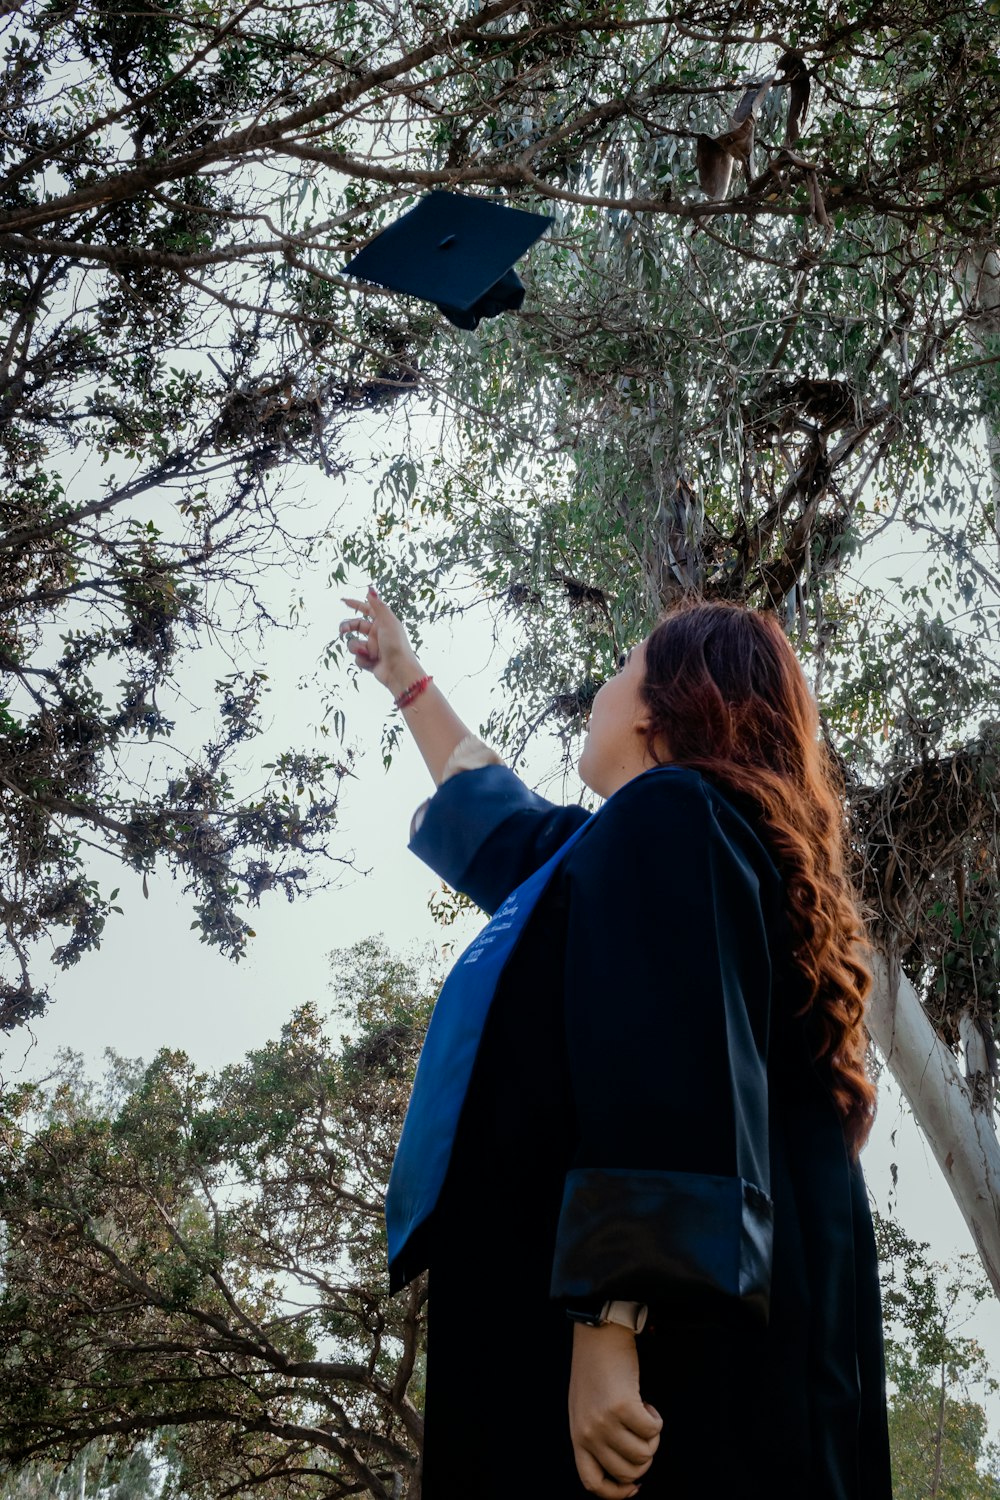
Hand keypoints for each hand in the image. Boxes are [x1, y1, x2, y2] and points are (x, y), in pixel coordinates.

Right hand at [338, 587, 424, 697]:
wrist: (398, 671)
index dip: (355, 604)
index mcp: (383, 622)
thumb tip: (370, 589)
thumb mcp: (387, 621)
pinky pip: (358, 657)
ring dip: (356, 647)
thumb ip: (378, 605)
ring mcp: (372, 647)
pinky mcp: (369, 660)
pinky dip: (362, 659)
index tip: (343, 601)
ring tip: (365, 652)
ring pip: (354, 643)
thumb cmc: (396, 644)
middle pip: (356, 626)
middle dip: (347, 627)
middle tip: (342, 630)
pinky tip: (371, 662)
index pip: (367, 609)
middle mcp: (377, 633)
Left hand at [568, 1323, 662, 1498]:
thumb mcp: (585, 1409)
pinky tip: (647, 1404)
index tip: (635, 1486)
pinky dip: (657, 1420)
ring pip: (643, 1454)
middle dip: (645, 1458)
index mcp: (577, 1437)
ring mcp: (604, 1422)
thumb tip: (628, 1471)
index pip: (593, 1483)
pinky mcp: (622, 1407)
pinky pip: (653, 1430)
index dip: (617, 1492)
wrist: (598, 1336)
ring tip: (644, 1414)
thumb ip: (596, 1437)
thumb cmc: (595, 1370)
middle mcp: (588, 1434)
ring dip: (652, 1437)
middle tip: (644, 1434)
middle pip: (628, 1472)